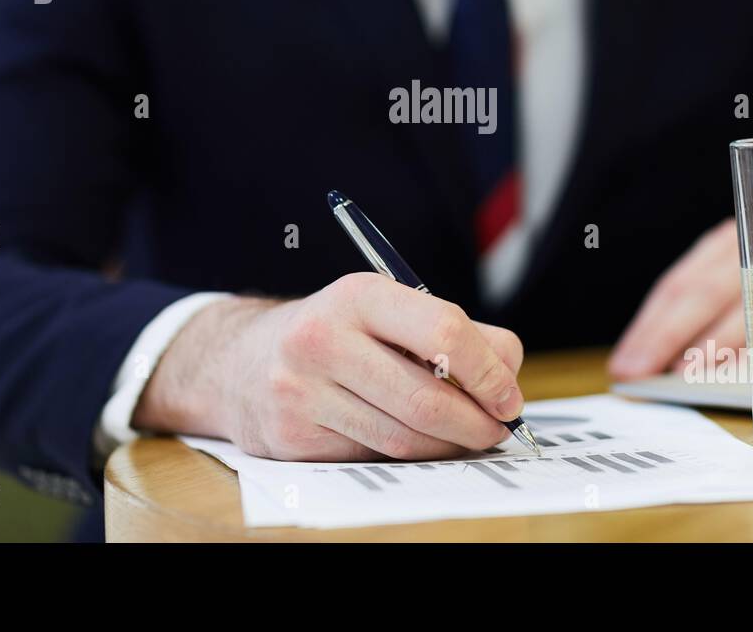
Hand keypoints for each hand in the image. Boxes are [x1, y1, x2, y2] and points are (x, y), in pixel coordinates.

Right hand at [132, 273, 525, 461]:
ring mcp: (301, 390)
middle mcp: (323, 338)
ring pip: (402, 438)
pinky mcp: (291, 435)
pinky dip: (406, 456)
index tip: (511, 398)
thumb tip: (508, 375)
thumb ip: (454, 335)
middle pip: (426, 398)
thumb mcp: (387, 311)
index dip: (488, 372)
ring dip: (447, 446)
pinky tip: (416, 444)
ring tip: (465, 439)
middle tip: (498, 432)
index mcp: (359, 294)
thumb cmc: (338, 334)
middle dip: (476, 423)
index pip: (444, 332)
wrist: (241, 360)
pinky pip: (370, 457)